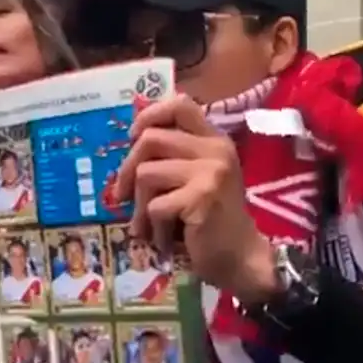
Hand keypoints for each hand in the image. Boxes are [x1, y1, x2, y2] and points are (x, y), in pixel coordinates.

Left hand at [114, 95, 278, 303]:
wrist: (241, 258)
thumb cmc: (212, 220)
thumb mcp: (197, 179)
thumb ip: (173, 157)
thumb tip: (126, 148)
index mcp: (214, 140)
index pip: (180, 104)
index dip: (149, 116)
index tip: (133, 137)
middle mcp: (215, 150)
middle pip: (150, 139)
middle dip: (126, 170)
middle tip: (122, 196)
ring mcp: (211, 172)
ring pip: (146, 173)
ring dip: (138, 206)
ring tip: (147, 225)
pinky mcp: (202, 197)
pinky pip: (154, 205)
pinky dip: (152, 227)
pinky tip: (164, 239)